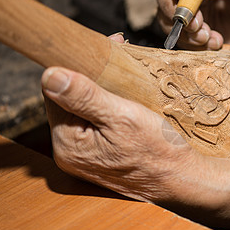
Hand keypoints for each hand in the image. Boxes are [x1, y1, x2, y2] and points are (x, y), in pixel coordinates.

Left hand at [41, 56, 199, 202]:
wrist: (180, 178)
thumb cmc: (158, 150)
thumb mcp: (123, 116)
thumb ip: (84, 96)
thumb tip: (49, 75)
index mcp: (68, 143)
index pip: (55, 92)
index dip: (76, 68)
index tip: (101, 51)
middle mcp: (69, 153)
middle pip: (67, 102)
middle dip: (89, 78)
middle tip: (116, 56)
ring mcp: (82, 157)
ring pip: (81, 112)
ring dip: (98, 91)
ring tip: (122, 77)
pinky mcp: (96, 157)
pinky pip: (92, 124)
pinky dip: (104, 108)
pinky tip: (121, 99)